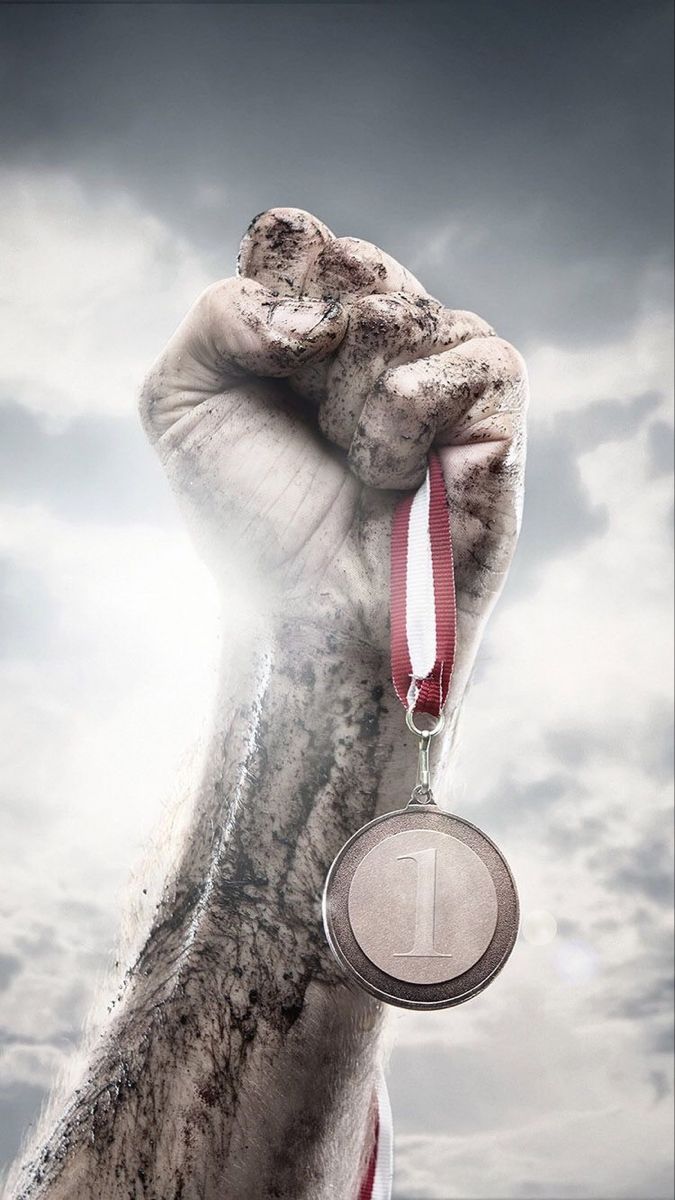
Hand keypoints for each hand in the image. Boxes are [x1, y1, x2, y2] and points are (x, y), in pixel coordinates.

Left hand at [140, 208, 526, 702]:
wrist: (307, 614)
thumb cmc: (251, 518)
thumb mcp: (181, 406)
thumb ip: (219, 315)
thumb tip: (316, 310)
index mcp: (305, 324)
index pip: (292, 236)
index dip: (271, 279)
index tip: (259, 355)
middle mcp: (375, 333)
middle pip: (348, 261)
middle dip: (307, 349)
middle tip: (306, 423)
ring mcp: (438, 365)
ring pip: (400, 312)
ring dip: (352, 398)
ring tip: (353, 462)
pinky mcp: (495, 408)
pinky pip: (467, 356)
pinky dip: (410, 415)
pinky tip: (395, 471)